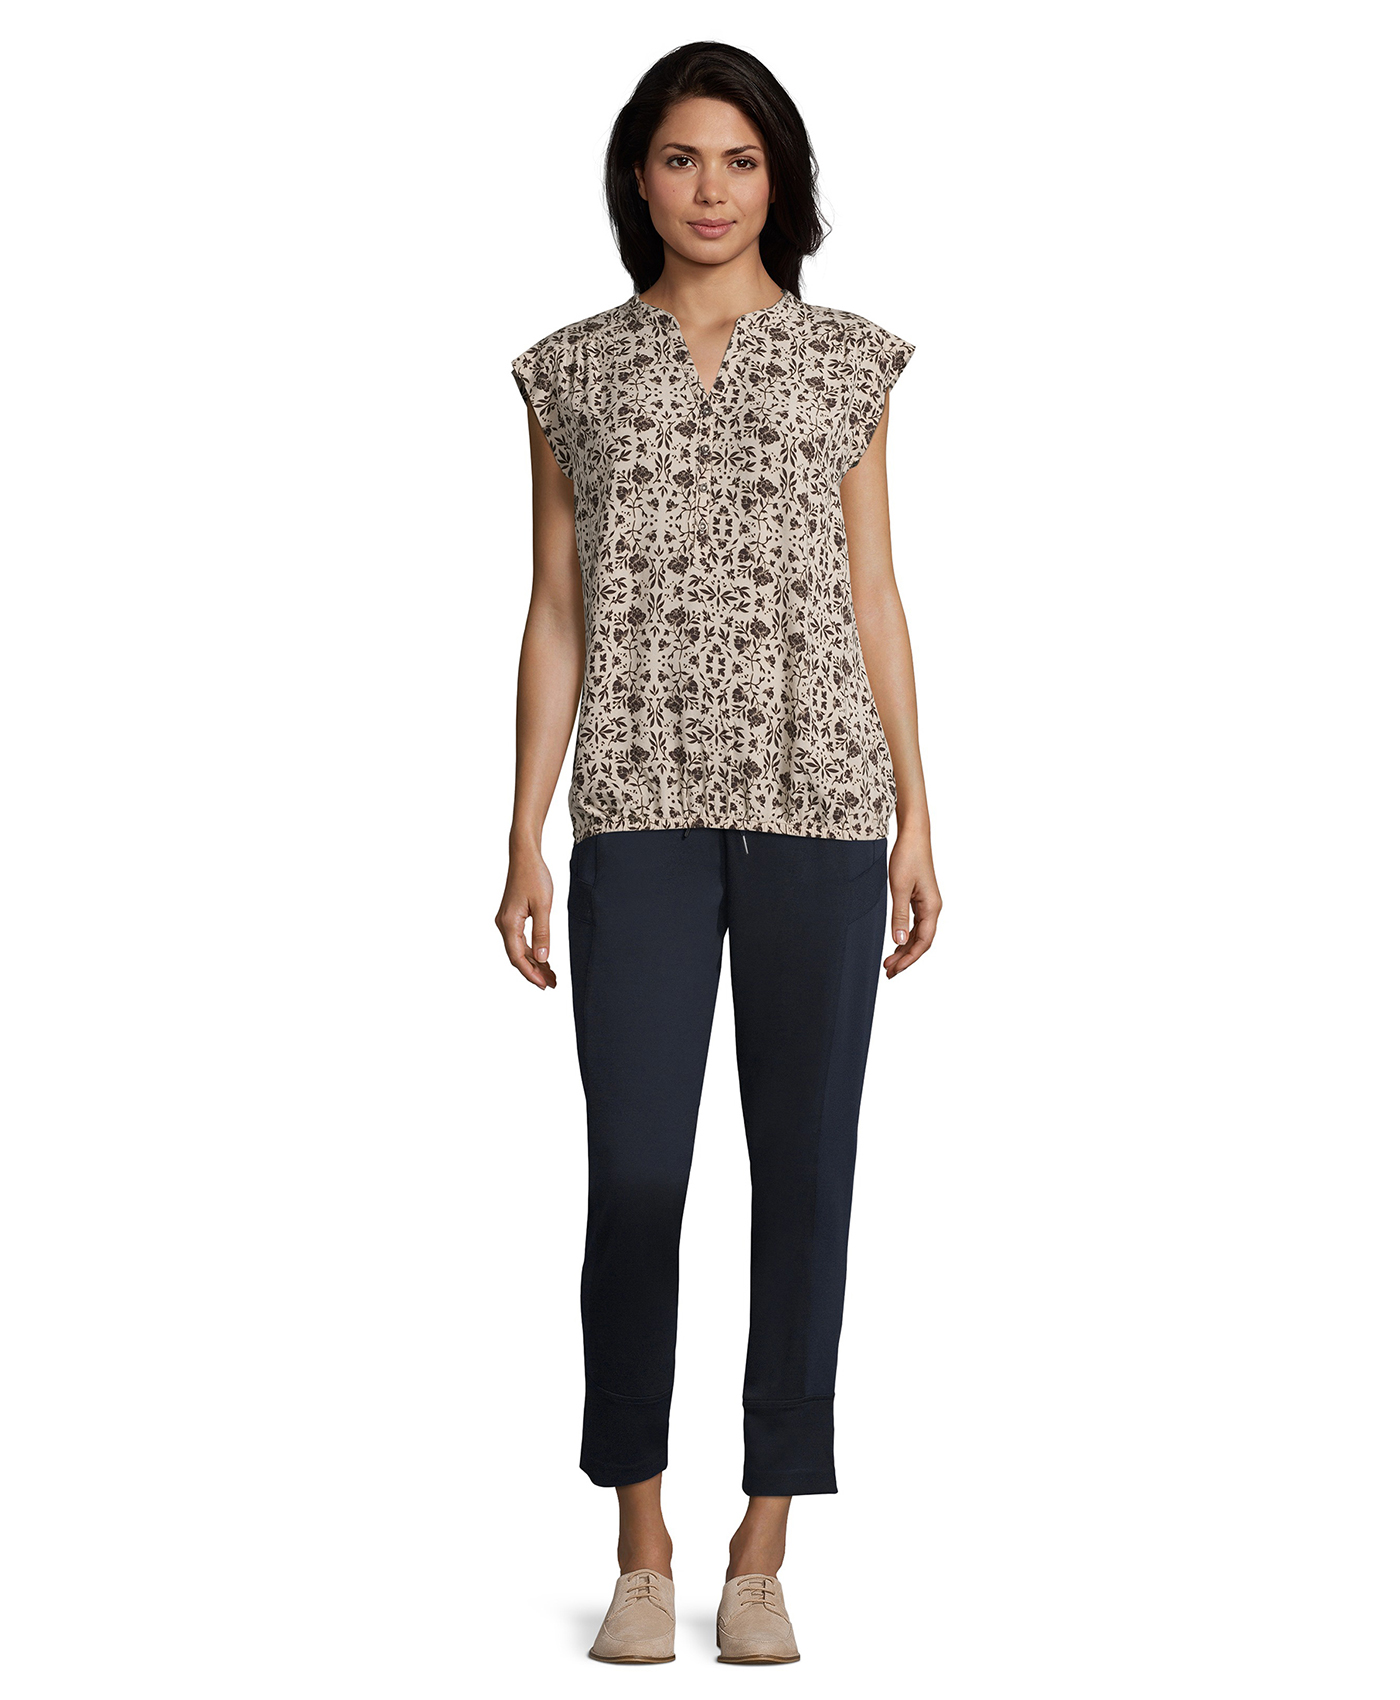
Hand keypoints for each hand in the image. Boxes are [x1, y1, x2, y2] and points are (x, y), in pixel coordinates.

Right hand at [496, 847, 556, 988]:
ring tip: (551, 975)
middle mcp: (503, 924)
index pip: (517, 957)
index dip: (530, 973)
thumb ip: (542, 933)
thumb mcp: (543, 906)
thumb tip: (542, 958)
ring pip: (518, 949)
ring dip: (534, 962)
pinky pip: (520, 940)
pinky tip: (543, 958)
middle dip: (534, 971)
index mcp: (509, 923)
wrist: (524, 856)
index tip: (544, 985)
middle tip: (553, 983)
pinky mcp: (511, 917)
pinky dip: (531, 951)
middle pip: (517, 956)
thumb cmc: (534, 876)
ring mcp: (506, 921)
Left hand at [884, 829, 941, 977]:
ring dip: (905, 949)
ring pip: (918, 934)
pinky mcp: (920, 898)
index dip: (909, 959)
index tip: (895, 969)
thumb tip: (899, 941)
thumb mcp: (900, 888)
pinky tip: (896, 942)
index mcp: (932, 907)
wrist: (913, 836)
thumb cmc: (908, 857)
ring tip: (889, 962)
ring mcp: (927, 904)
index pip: (923, 942)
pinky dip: (905, 936)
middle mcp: (933, 908)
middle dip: (906, 958)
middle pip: (922, 941)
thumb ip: (900, 916)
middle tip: (889, 972)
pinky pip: (915, 924)